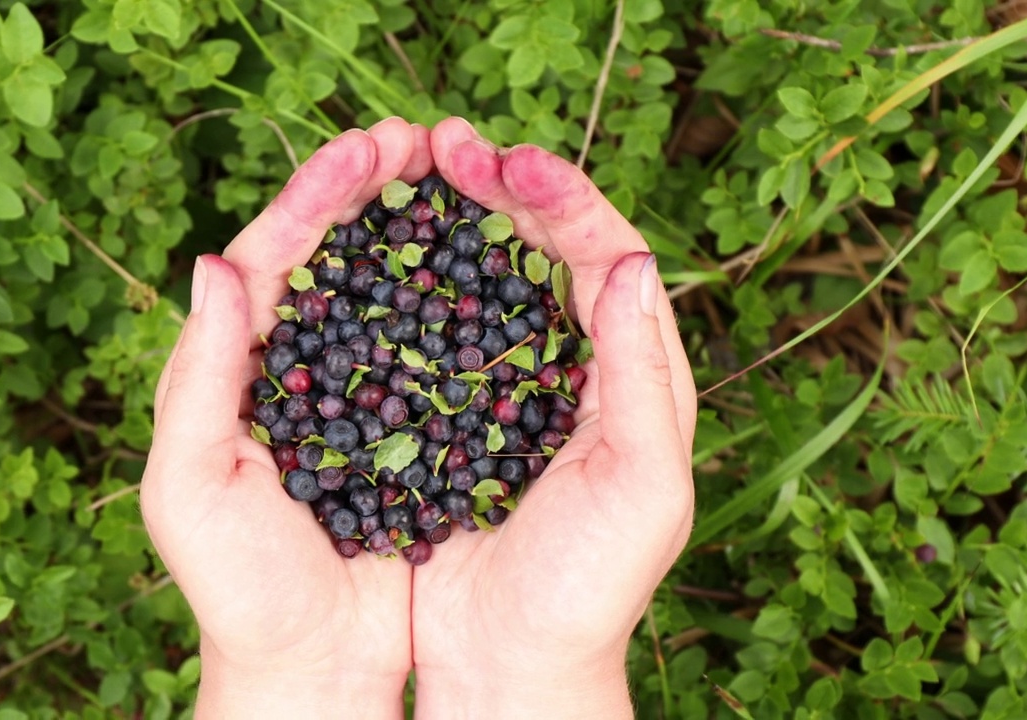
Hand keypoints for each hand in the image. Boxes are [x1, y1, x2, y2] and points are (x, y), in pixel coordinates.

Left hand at [140, 119, 433, 718]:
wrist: (308, 665)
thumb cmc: (237, 587)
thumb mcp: (192, 487)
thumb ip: (199, 379)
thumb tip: (216, 264)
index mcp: (233, 368)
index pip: (269, 258)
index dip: (315, 198)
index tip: (366, 149)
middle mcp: (292, 366)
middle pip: (328, 256)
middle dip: (366, 191)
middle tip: (416, 138)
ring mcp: (354, 393)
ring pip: (383, 289)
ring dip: (414, 229)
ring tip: (455, 175)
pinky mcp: (406, 427)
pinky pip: (430, 346)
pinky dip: (454, 299)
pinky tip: (489, 263)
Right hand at [409, 119, 697, 718]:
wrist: (512, 662)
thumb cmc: (590, 587)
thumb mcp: (639, 484)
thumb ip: (643, 376)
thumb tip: (633, 261)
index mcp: (635, 375)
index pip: (607, 258)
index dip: (564, 201)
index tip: (510, 163)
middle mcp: (577, 366)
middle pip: (547, 250)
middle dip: (503, 189)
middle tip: (446, 143)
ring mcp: (511, 385)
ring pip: (489, 276)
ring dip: (457, 217)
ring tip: (415, 167)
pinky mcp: (455, 409)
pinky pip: (437, 327)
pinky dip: (415, 279)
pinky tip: (383, 247)